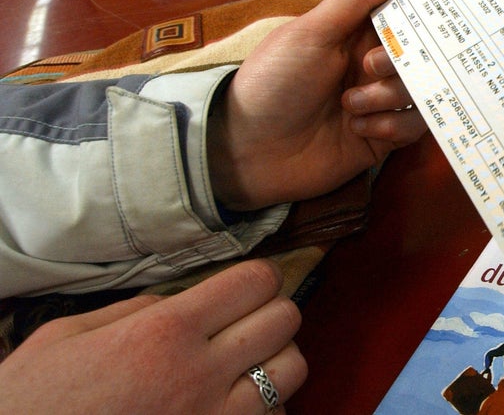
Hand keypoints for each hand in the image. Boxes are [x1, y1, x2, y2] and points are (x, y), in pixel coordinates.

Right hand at [0, 260, 304, 412]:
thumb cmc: (32, 400)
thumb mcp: (68, 336)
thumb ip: (137, 309)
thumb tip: (183, 300)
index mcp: (163, 333)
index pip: (254, 282)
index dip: (257, 278)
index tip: (244, 286)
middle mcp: (199, 375)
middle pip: (285, 320)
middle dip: (272, 313)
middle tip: (246, 321)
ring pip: (293, 372)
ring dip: (277, 360)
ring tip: (246, 363)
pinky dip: (265, 408)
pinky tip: (233, 404)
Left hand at [209, 0, 427, 209]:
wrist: (249, 150)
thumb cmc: (274, 82)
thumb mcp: (309, 33)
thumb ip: (355, 0)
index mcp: (353, 35)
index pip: (401, 17)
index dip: (418, 15)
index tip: (436, 15)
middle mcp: (370, 66)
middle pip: (418, 55)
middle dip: (397, 62)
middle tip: (367, 69)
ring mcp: (378, 103)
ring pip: (418, 91)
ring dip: (387, 98)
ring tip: (348, 108)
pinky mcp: (382, 138)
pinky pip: (413, 126)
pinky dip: (390, 126)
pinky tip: (357, 130)